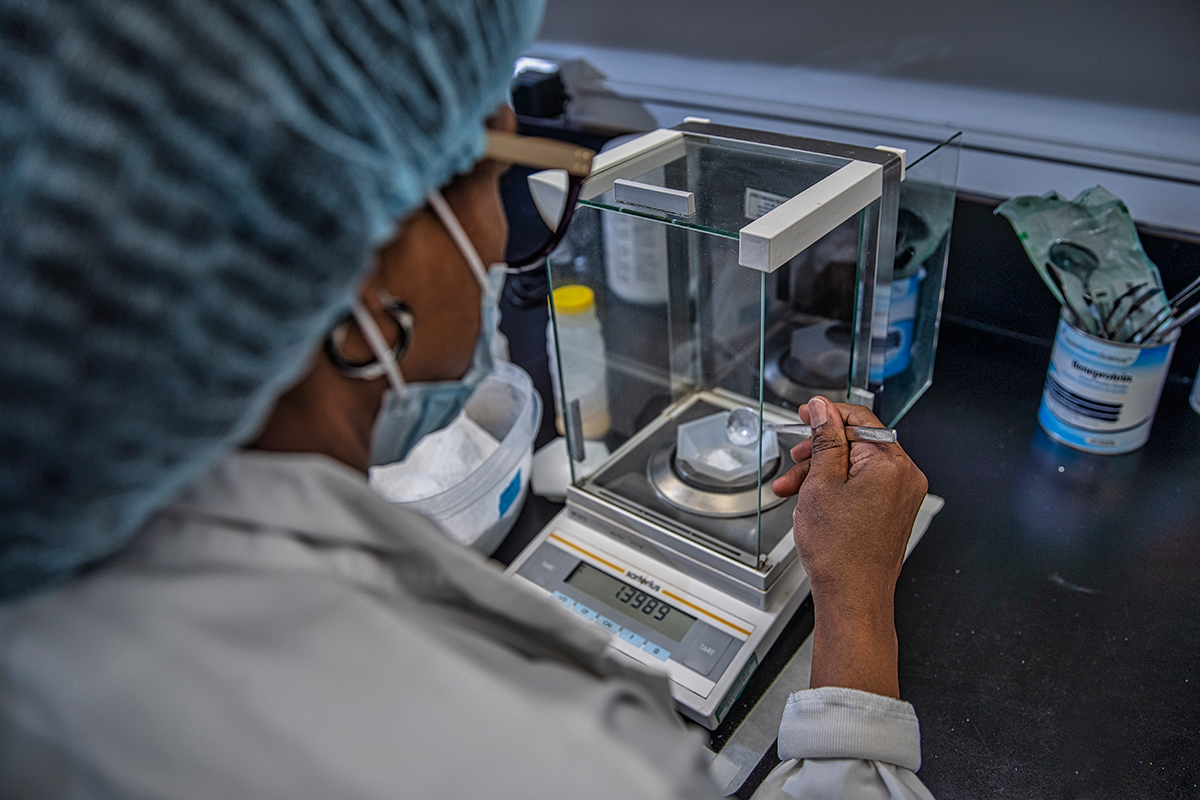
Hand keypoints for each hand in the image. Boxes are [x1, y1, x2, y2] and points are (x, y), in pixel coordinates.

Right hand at [771, 396, 927, 697]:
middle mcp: (905, 476)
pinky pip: (866, 484)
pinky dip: (840, 487)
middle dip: (820, 450)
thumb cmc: (839, 552)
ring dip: (824, 471)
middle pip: (858, 442)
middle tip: (795, 460)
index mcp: (890, 464)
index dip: (827, 414)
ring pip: (858, 465)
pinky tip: (814, 500)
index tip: (806, 414)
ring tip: (794, 489)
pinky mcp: (895, 510)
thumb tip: (823, 410)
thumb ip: (824, 440)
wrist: (853, 597)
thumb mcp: (820, 484)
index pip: (859, 418)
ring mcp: (902, 495)